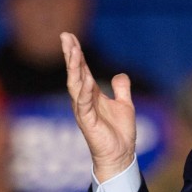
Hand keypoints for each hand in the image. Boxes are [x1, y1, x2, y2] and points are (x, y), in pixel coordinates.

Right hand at [61, 31, 136, 180]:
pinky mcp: (87, 122)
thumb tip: (120, 75)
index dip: (77, 53)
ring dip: (75, 68)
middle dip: (71, 55)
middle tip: (65, 36)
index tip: (70, 36)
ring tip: (73, 51)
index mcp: (92, 94)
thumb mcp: (125, 105)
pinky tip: (85, 78)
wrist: (121, 155)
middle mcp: (84, 100)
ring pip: (76, 85)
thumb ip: (121, 90)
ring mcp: (83, 110)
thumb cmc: (119, 133)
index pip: (82, 69)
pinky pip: (84, 103)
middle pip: (75, 73)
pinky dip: (84, 90)